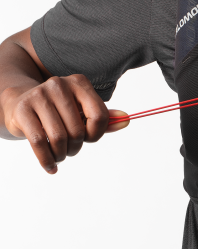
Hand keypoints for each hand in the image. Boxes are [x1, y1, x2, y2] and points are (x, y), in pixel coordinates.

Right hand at [0, 74, 128, 173]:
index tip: (89, 138)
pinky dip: (47, 159)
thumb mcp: (81, 110)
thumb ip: (104, 117)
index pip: (99, 115)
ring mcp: (40, 95)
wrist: (20, 101)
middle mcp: (60, 85)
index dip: (97, 134)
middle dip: (77, 147)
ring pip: (59, 137)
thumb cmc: (58, 109)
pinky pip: (39, 142)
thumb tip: (126, 120)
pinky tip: (50, 166)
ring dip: (62, 154)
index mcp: (79, 83)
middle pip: (78, 130)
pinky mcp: (23, 110)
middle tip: (71, 149)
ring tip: (60, 155)